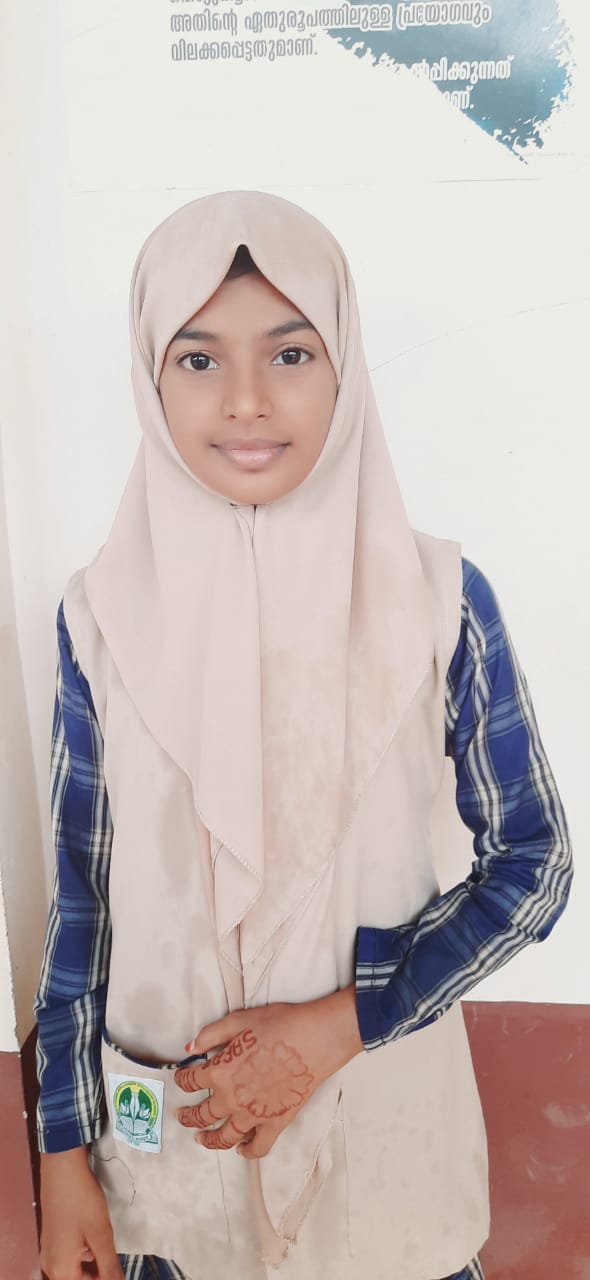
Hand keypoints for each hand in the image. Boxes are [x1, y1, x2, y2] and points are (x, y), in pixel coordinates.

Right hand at [40, 1147, 123, 1279]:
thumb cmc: (80, 1198)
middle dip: (98, 1273)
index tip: (117, 1267)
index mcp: (60, 1269)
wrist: (62, 1167)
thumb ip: (109, 1266)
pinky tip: (92, 1233)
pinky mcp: (51, 1237)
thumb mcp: (101, 1234)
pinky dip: (83, 1251)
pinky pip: (68, 1255)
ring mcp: (49, 1250)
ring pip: (74, 1268)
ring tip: (102, 1240)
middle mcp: (50, 1264)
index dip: (106, 1278)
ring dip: (92, 1262)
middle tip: (112, 1255)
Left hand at [175, 985, 362, 1158]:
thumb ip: (211, 1034)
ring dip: (209, 1140)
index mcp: (219, 1072)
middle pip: (202, 1114)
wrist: (315, 1038)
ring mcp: (253, 1115)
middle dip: (188, 1116)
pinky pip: (257, 1147)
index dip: (182, 1079)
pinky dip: (247, 1152)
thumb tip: (190, 1046)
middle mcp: (231, 1098)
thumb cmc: (280, 1024)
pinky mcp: (275, 1123)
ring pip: (223, 1137)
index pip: (191, 1081)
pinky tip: (241, 1149)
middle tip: (182, 1116)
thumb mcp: (239, 1020)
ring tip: (201, 1139)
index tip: (181, 1079)